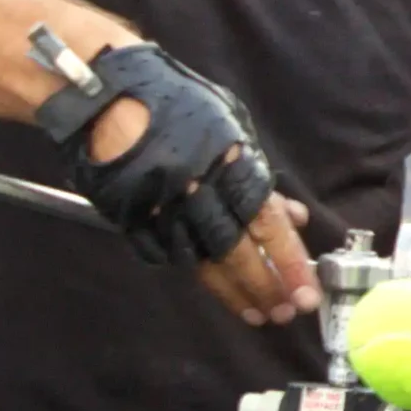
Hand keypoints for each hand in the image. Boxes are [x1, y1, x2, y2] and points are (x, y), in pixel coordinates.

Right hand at [89, 100, 319, 327]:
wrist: (103, 96)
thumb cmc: (177, 103)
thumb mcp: (231, 126)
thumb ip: (260, 174)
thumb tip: (293, 217)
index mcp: (229, 164)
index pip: (267, 224)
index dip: (288, 262)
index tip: (307, 292)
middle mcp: (197, 192)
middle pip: (238, 252)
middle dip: (266, 287)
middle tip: (288, 313)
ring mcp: (161, 210)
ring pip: (204, 264)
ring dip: (235, 293)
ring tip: (260, 314)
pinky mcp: (131, 220)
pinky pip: (166, 256)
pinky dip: (195, 276)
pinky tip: (218, 291)